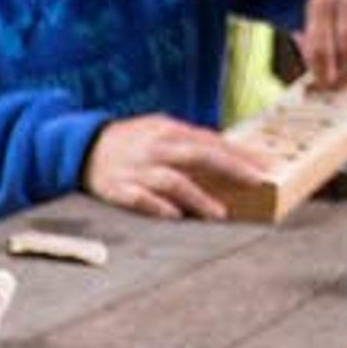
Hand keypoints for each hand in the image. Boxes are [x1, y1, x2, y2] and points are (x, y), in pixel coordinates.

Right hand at [83, 115, 271, 220]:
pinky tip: (175, 216)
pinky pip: (140, 199)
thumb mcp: (159, 131)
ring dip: (198, 197)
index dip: (240, 154)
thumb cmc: (130, 142)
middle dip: (230, 169)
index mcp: (168, 132)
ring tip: (220, 213)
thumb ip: (190, 142)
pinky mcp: (118, 189)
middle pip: (198, 156)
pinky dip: (157, 207)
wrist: (80, 146)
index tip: (266, 166)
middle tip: (256, 182)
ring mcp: (137, 169)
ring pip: (172, 181)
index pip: (211, 142)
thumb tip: (228, 155)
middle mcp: (155, 149)